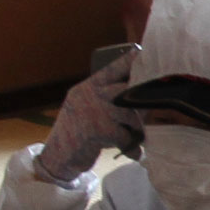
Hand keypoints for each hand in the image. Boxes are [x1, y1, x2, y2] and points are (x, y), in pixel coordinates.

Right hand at [39, 51, 140, 182]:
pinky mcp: (96, 130)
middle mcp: (89, 95)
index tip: (141, 53)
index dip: (128, 61)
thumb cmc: (78, 132)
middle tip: (152, 111)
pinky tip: (134, 152)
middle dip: (143, 102)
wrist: (58, 157)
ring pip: (130, 114)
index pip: (111, 69)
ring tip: (139, 136)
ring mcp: (92, 111)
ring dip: (138, 128)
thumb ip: (105, 99)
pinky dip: (131, 146)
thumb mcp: (85, 108)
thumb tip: (142, 99)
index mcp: (87, 87)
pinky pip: (124, 136)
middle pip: (126, 91)